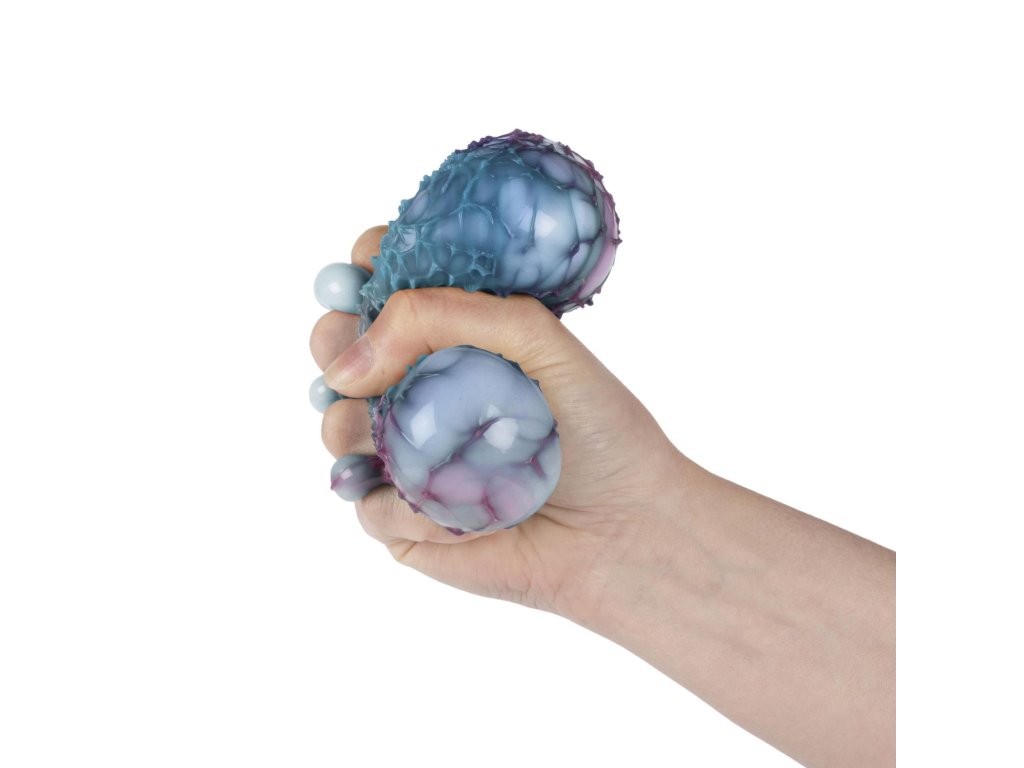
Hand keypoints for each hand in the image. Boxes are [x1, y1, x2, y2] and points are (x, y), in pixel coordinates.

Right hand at [310, 225, 686, 620]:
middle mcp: (424, 391)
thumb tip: (350, 362)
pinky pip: (366, 504)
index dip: (363, 274)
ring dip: (356, 427)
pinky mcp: (404, 519)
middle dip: (335, 343)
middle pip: (339, 350)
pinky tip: (454, 512)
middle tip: (360, 358)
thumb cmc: (599, 429)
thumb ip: (447, 316)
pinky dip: (404, 506)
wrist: (624, 528)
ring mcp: (407, 455)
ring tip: (414, 444)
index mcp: (456, 339)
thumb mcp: (538, 340)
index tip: (363, 271)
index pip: (385, 288)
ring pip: (336, 426)